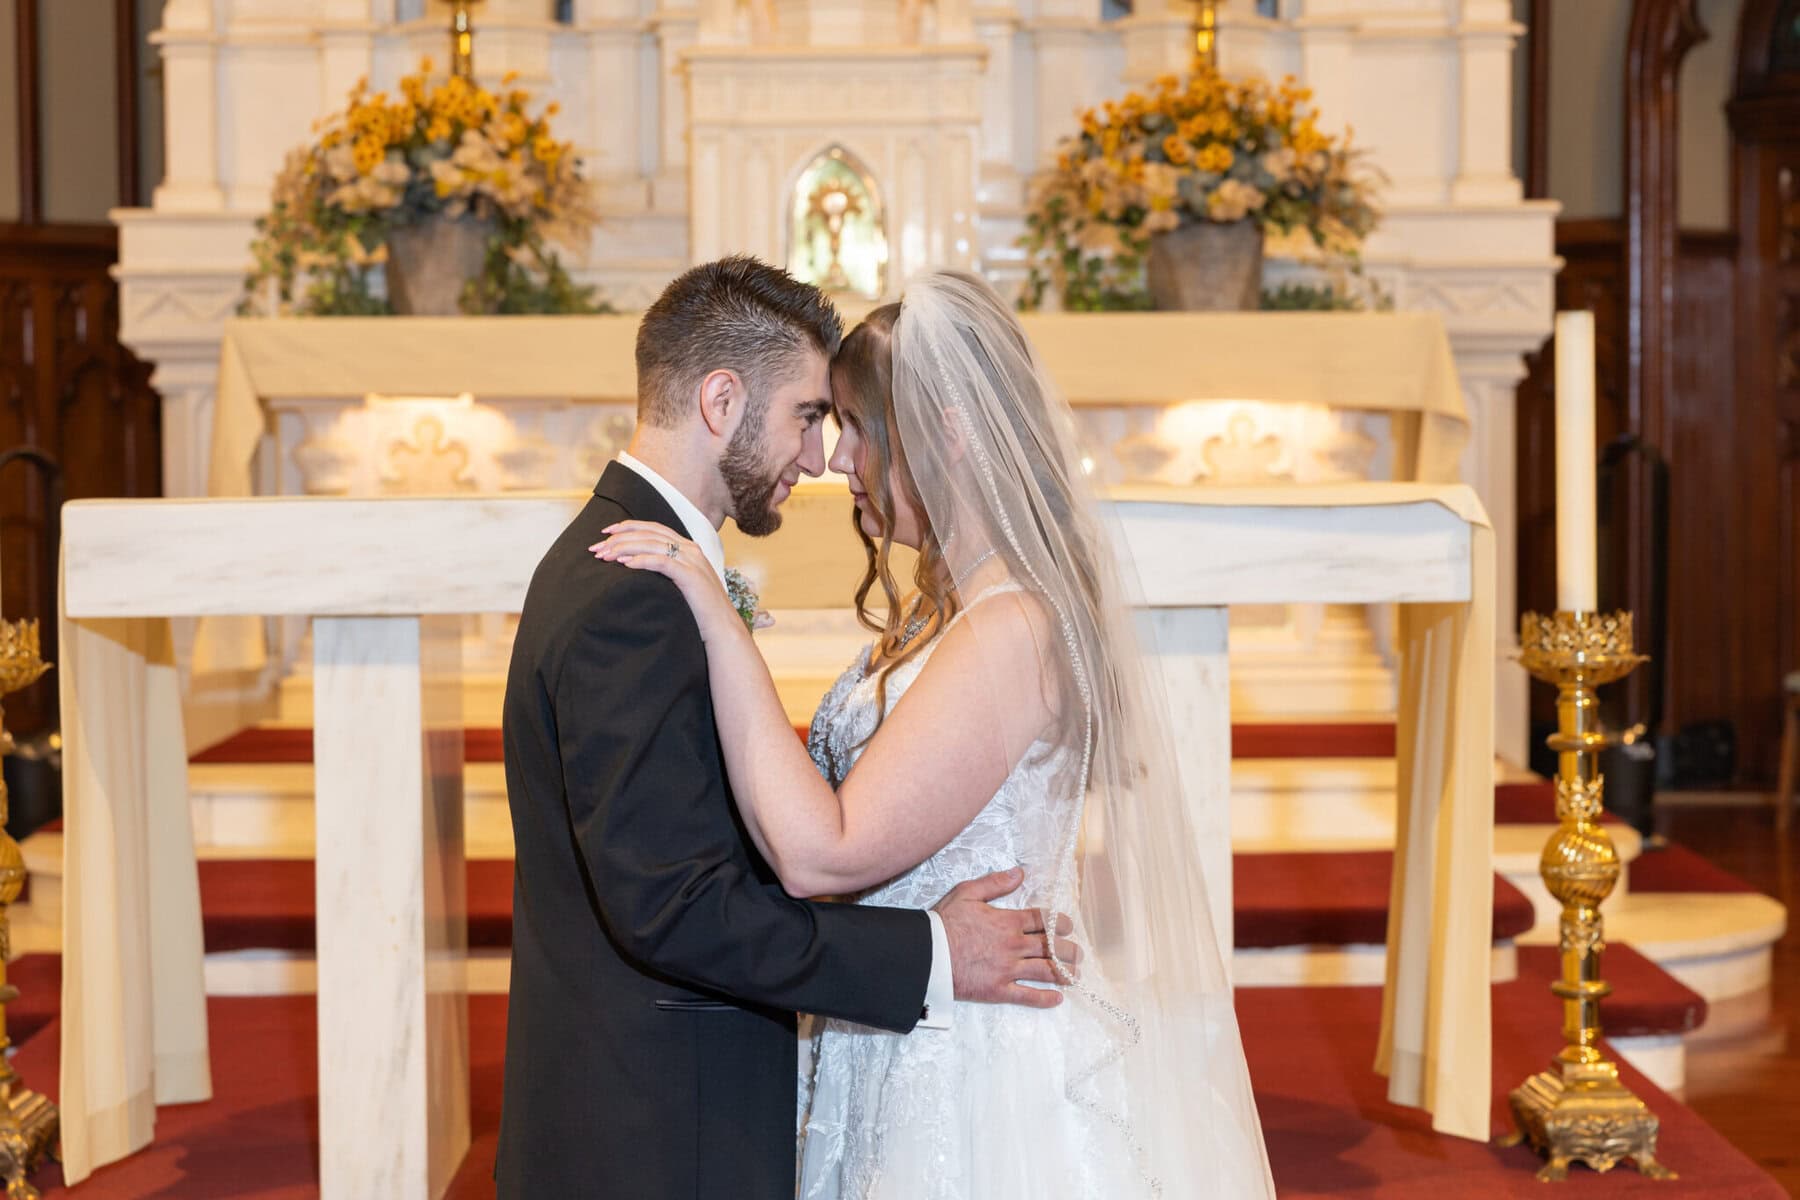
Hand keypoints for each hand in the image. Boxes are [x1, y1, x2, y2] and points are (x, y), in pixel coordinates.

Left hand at [590, 521, 738, 641]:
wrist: (721, 628)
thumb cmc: (698, 610)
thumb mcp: (680, 584)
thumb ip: (665, 571)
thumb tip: (635, 567)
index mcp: (688, 547)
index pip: (654, 528)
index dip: (628, 527)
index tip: (605, 532)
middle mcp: (690, 549)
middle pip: (649, 534)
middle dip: (619, 538)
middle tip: (596, 548)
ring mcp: (692, 561)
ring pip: (652, 544)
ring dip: (625, 548)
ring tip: (605, 556)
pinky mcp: (691, 575)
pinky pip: (662, 562)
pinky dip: (641, 560)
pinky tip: (625, 564)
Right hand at [935, 867, 1080, 1009]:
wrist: (928, 954)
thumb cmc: (945, 923)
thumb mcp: (967, 892)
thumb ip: (995, 882)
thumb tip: (1019, 872)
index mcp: (1008, 921)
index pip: (1043, 920)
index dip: (1060, 923)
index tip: (1069, 926)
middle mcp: (1013, 945)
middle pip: (1050, 947)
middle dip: (1069, 950)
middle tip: (1078, 953)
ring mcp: (1007, 969)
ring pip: (1044, 971)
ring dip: (1064, 973)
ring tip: (1075, 975)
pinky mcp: (998, 990)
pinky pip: (1027, 996)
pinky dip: (1044, 998)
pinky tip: (1057, 998)